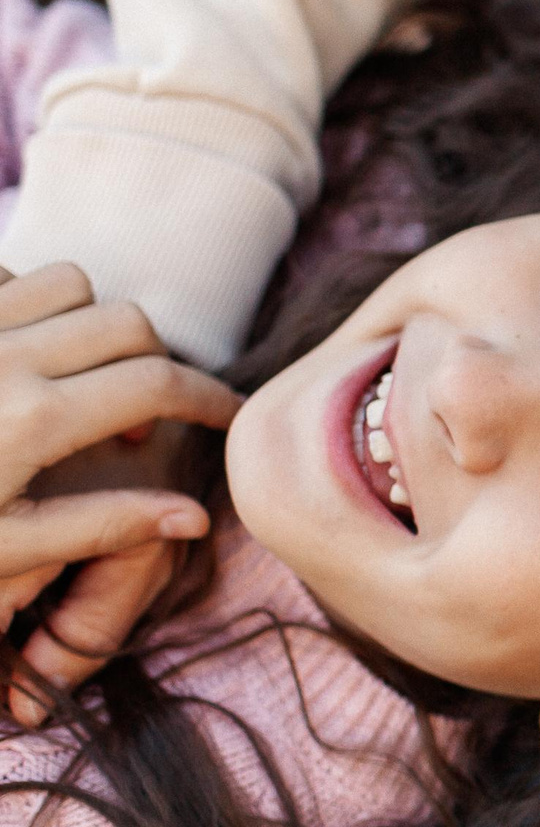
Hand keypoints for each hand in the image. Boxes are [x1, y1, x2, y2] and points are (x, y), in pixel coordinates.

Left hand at [0, 265, 240, 722]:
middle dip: (156, 366)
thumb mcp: (4, 549)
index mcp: (34, 421)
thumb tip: (195, 517)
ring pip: (72, 287)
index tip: (230, 417)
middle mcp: (4, 357)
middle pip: (129, 325)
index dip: (211, 398)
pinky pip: (6, 278)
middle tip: (136, 422)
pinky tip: (17, 354)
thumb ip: (102, 525)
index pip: (159, 386)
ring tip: (76, 382)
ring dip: (93, 328)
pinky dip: (30, 304)